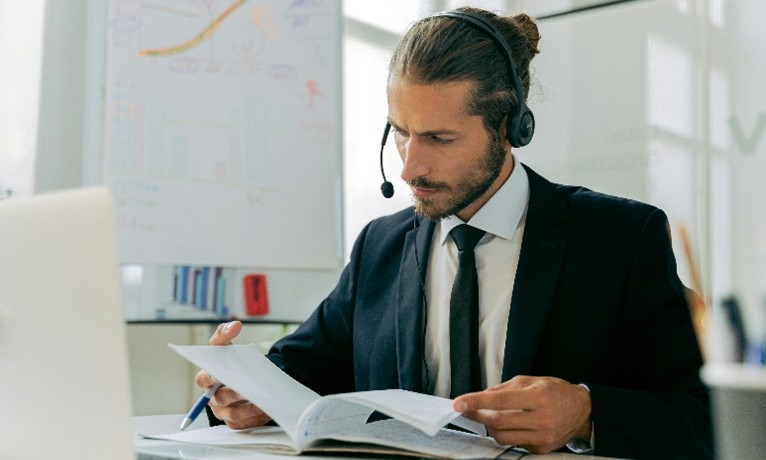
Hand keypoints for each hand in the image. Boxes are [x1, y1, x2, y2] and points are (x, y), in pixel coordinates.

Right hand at [194, 321, 271, 428]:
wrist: (247, 376)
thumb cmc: (232, 361)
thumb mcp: (226, 345)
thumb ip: (225, 332)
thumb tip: (235, 325)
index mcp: (207, 379)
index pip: (204, 379)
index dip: (212, 377)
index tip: (223, 374)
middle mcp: (212, 398)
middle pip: (221, 398)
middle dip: (235, 392)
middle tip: (249, 387)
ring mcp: (223, 412)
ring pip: (233, 415)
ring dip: (248, 408)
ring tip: (263, 399)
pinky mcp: (236, 423)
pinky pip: (244, 424)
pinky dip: (255, 417)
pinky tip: (267, 408)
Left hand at [453, 375, 591, 453]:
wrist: (581, 411)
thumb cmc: (556, 392)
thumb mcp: (531, 380)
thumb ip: (504, 388)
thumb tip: (480, 396)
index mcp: (538, 397)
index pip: (500, 400)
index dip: (476, 402)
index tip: (460, 402)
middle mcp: (541, 419)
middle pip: (498, 421)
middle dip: (476, 415)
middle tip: (466, 408)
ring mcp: (541, 436)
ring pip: (502, 436)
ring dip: (488, 426)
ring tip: (487, 416)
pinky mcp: (540, 449)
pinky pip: (513, 443)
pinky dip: (505, 433)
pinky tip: (508, 424)